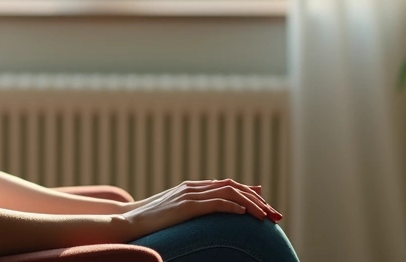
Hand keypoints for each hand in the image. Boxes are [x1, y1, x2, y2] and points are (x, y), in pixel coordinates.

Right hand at [119, 179, 283, 240]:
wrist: (130, 220)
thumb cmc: (152, 220)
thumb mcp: (177, 211)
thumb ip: (194, 207)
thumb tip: (211, 211)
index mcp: (193, 187)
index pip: (229, 185)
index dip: (250, 194)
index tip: (267, 205)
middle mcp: (194, 187)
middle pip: (234, 187)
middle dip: (257, 200)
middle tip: (275, 214)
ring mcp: (190, 194)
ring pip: (229, 193)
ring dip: (251, 204)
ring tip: (265, 216)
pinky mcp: (186, 206)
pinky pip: (215, 203)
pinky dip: (232, 207)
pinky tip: (244, 215)